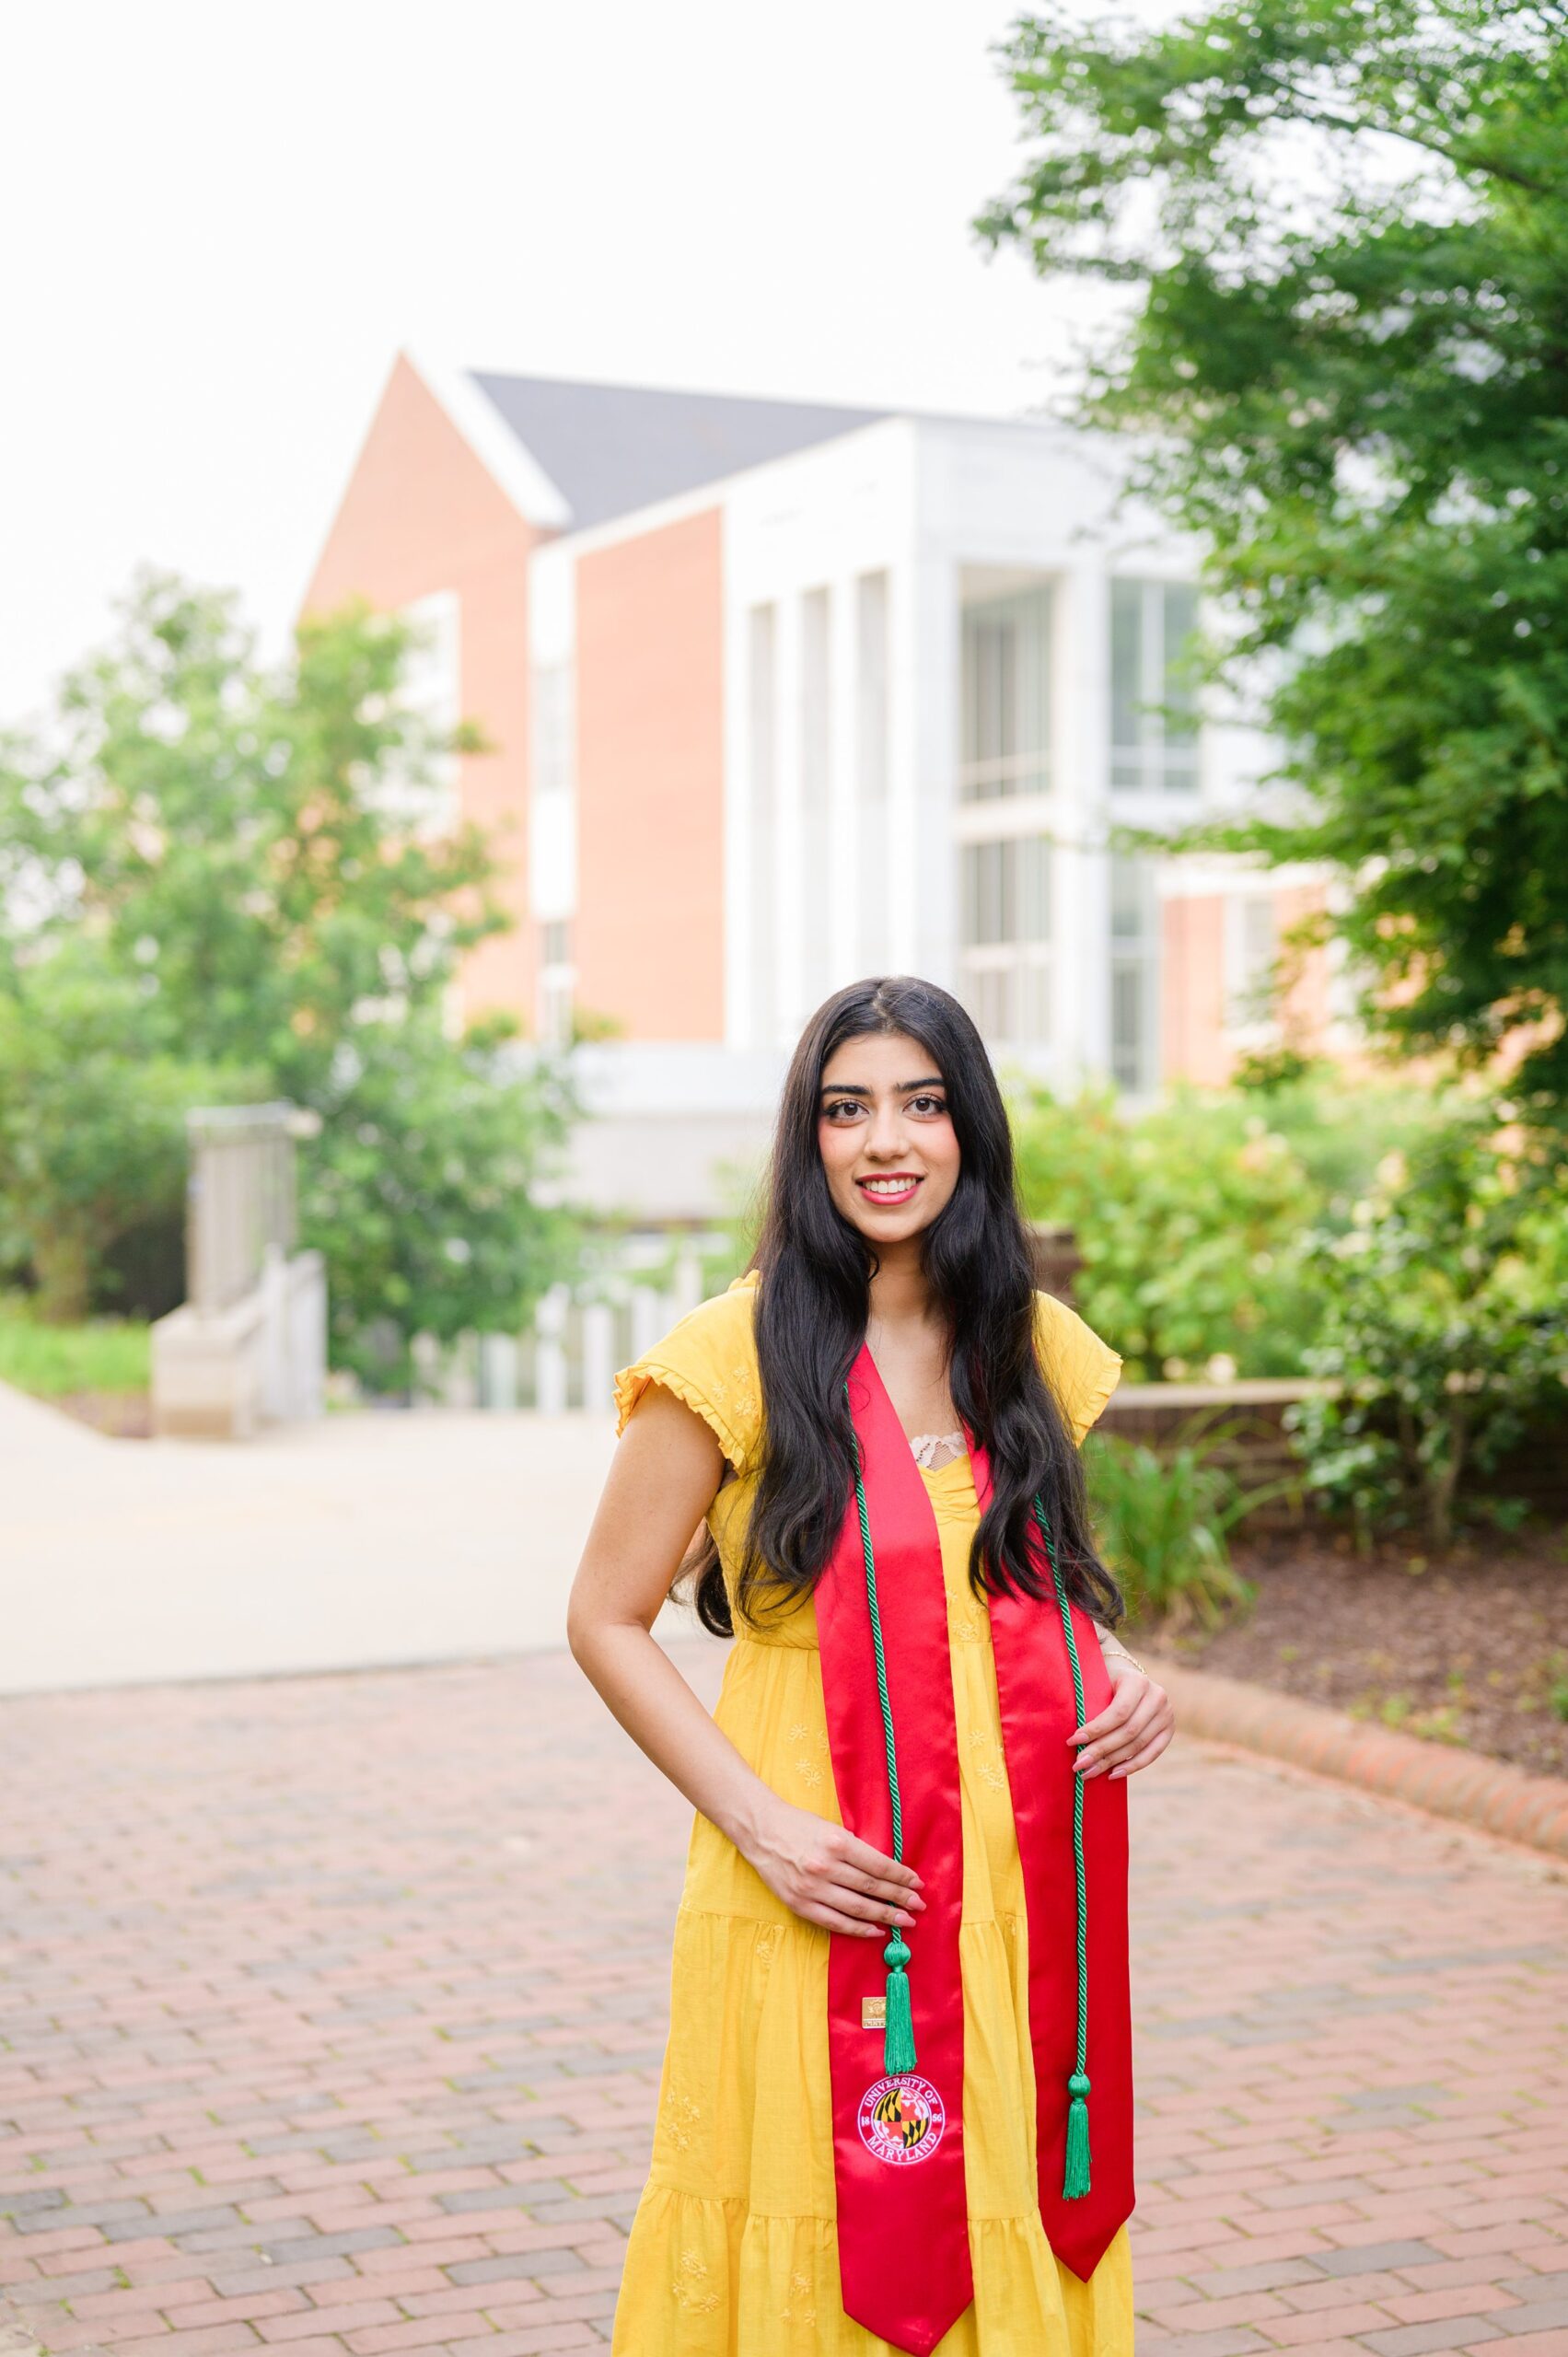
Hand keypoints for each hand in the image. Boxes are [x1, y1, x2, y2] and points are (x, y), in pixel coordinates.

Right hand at [740, 1797, 926, 1938]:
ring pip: (857, 1908)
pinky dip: (858, 1929)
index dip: (901, 1876)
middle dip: (899, 1898)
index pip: (879, 1865)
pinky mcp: (800, 1905)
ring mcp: (812, 1888)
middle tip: (919, 1905)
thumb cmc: (800, 1826)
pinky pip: (835, 1922)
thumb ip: (857, 1850)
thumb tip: (888, 1872)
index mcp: (837, 1843)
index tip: (917, 1883)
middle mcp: (825, 1867)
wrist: (761, 1831)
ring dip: (884, 1916)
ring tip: (904, 1921)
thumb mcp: (833, 1829)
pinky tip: (875, 1930)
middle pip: (872, 1888)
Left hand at [1070, 1657, 1173, 1779]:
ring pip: (1138, 1745)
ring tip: (1089, 1772)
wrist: (1130, 1678)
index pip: (1118, 1712)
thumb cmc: (1106, 1680)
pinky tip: (1112, 1774)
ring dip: (1111, 1762)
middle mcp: (1157, 1697)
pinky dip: (1131, 1766)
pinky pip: (1152, 1754)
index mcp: (1138, 1681)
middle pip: (1128, 1732)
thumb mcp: (1099, 1681)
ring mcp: (1166, 1715)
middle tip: (1078, 1764)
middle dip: (1101, 1750)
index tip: (1073, 1741)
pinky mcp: (1169, 1730)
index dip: (1096, 1729)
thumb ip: (1090, 1704)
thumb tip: (1075, 1739)